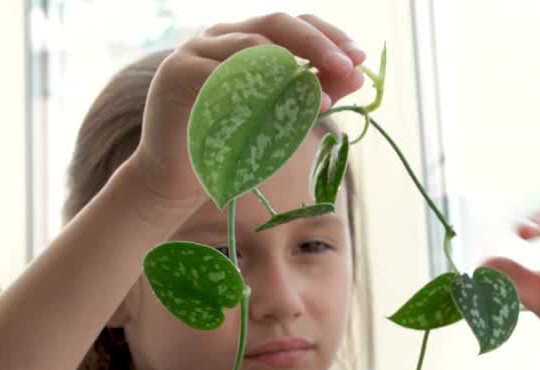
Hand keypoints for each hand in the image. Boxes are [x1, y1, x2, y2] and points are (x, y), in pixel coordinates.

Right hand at [124, 13, 365, 214]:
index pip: (295, 23)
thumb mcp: (283, 115)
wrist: (180, 176)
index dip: (329, 35)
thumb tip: (359, 75)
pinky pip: (221, 73)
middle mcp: (223, 35)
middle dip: (317, 44)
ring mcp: (197, 49)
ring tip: (323, 100)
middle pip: (276, 23)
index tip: (360, 57)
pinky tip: (280, 107)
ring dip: (292, 71)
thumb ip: (315, 92)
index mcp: (249, 38)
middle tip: (348, 65)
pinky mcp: (179, 72)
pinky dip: (256, 88)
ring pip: (251, 46)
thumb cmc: (233, 143)